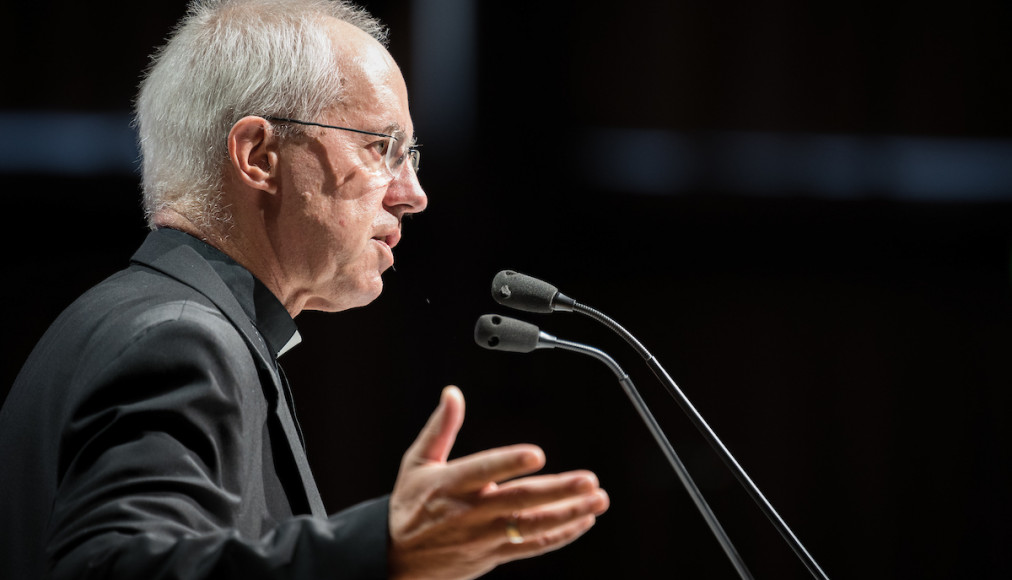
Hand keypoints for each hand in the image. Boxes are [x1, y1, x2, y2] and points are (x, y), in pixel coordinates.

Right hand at [388, 386, 608, 579]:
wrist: (395, 560)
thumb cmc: (409, 505)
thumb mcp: (416, 463)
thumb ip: (440, 428)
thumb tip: (452, 393)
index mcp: (449, 485)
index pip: (483, 471)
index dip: (509, 463)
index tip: (537, 454)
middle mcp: (469, 512)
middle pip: (519, 502)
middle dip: (558, 491)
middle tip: (589, 480)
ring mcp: (483, 537)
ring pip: (531, 527)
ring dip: (568, 514)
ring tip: (597, 500)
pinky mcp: (492, 556)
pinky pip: (531, 547)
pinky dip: (559, 535)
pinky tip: (582, 521)